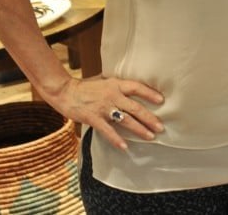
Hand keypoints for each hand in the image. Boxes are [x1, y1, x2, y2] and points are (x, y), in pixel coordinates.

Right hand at [42, 76, 164, 150]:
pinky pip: (108, 131)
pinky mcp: (93, 118)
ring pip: (126, 120)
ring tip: (150, 137)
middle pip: (135, 108)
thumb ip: (117, 85)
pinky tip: (125, 147)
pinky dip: (117, 139)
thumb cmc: (86, 86)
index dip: (150, 94)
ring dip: (139, 130)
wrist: (65, 92)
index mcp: (116, 84)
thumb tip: (133, 88)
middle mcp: (112, 95)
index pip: (137, 88)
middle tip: (161, 127)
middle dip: (149, 118)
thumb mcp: (104, 80)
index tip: (162, 101)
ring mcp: (103, 108)